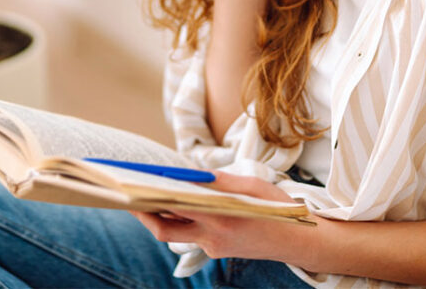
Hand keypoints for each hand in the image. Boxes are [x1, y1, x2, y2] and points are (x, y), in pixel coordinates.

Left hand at [129, 172, 317, 263]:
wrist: (297, 241)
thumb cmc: (277, 208)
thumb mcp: (253, 185)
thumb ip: (221, 181)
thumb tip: (192, 173)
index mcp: (221, 218)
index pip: (176, 208)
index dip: (152, 198)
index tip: (135, 185)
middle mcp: (213, 237)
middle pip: (165, 231)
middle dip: (144, 214)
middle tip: (128, 196)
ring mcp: (214, 248)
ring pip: (177, 233)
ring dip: (162, 215)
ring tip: (146, 194)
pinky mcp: (217, 251)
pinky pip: (191, 235)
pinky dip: (182, 219)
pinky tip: (176, 204)